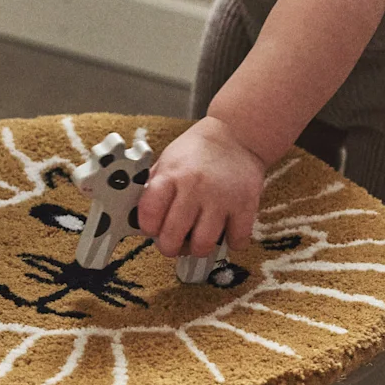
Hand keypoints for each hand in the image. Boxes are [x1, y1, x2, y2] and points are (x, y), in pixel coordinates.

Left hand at [135, 116, 264, 257]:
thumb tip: (138, 216)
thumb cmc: (197, 151)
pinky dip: (230, 242)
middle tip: (174, 243)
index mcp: (171, 175)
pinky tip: (225, 231)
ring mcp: (221, 199)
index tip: (152, 228)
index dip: (148, 228)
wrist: (237, 135)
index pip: (149, 213)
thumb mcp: (167, 161)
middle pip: (173, 237)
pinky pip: (236, 241)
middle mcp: (195, 188)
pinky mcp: (246, 206)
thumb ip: (155, 188)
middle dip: (169, 247)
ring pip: (203, 245)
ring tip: (198, 239)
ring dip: (198, 249)